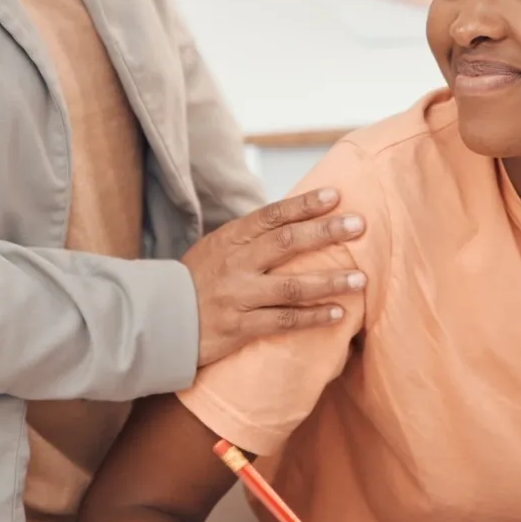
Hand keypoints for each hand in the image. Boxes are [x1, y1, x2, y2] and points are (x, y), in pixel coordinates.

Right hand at [180, 190, 366, 366]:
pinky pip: (284, 321)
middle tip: (359, 225)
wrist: (159, 320)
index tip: (335, 195)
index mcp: (231, 239)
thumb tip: (296, 220)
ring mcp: (238, 295)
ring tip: (360, 279)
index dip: (304, 204)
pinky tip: (338, 314)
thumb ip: (252, 237)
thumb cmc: (197, 281)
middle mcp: (236, 263)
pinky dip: (313, 317)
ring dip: (329, 282)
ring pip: (291, 286)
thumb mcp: (218, 248)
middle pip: (287, 243)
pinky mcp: (240, 326)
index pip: (272, 215)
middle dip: (326, 232)